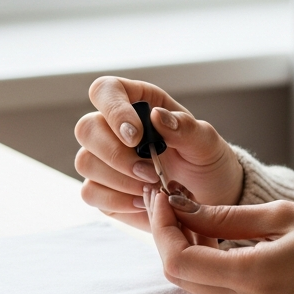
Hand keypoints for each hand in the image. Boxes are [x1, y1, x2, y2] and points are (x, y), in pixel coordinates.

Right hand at [74, 77, 242, 230]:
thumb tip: (157, 116)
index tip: (135, 136)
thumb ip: (185, 127)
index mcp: (137, 103)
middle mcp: (112, 128)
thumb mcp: (206, 142)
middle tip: (150, 173)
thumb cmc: (206, 160)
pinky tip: (143, 202)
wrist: (209, 196)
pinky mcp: (101, 189)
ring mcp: (102, 159)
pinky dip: (117, 201)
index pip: (105, 90)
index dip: (113, 110)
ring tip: (153, 189)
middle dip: (116, 155)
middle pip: (86, 129)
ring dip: (119, 180)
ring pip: (85, 162)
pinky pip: (90, 193)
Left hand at [144, 188, 293, 293]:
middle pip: (180, 277)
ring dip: (183, 248)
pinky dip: (203, 261)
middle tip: (165, 198)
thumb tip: (182, 208)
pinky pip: (217, 288)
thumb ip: (227, 217)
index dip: (160, 228)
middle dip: (165, 236)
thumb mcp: (284, 215)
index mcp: (253, 277)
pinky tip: (207, 232)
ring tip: (184, 209)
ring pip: (196, 284)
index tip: (161, 196)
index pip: (178, 261)